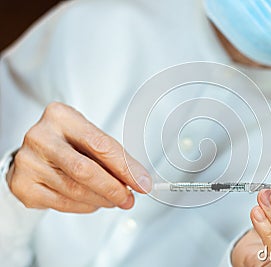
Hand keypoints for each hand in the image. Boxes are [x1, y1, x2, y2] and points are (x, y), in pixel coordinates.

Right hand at [6, 102, 151, 212]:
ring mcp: (28, 162)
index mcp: (61, 117)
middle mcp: (41, 137)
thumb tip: (138, 179)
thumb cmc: (67, 142)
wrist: (34, 153)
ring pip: (75, 190)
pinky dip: (85, 206)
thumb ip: (111, 155)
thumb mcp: (88, 137)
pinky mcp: (23, 186)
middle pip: (85, 170)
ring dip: (102, 199)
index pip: (100, 145)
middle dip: (113, 188)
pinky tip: (95, 202)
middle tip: (129, 198)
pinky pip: (63, 203)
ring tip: (114, 199)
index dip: (125, 167)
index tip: (142, 181)